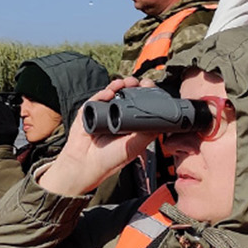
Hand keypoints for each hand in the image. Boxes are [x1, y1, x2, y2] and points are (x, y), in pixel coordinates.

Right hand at [38, 77, 156, 195]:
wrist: (86, 165)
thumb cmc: (110, 160)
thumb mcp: (135, 146)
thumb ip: (147, 132)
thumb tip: (161, 119)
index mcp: (130, 123)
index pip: (140, 103)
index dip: (145, 94)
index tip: (149, 87)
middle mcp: (116, 115)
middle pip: (126, 94)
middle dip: (132, 85)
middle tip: (137, 83)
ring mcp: (102, 112)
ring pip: (112, 93)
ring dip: (119, 85)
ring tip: (123, 84)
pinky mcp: (88, 111)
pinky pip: (96, 98)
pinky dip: (103, 93)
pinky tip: (109, 94)